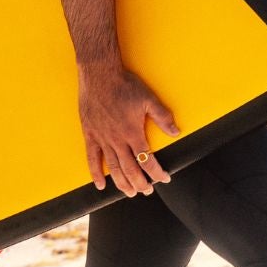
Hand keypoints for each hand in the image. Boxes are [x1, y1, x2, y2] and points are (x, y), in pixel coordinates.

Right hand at [76, 64, 177, 196]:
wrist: (99, 74)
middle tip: (147, 191)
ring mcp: (102, 138)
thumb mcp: (148, 99)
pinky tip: (100, 184)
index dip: (156, 173)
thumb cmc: (124, 85)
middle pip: (130, 169)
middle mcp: (117, 140)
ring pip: (113, 168)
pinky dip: (95, 173)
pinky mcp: (90, 134)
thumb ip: (163, 117)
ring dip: (122, 183)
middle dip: (140, 183)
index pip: (147, 160)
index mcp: (133, 133)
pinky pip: (92, 158)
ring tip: (129, 193)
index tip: (164, 179)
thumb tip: (176, 132)